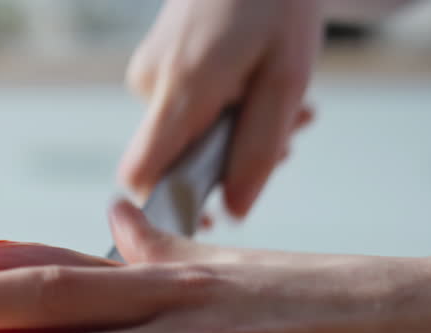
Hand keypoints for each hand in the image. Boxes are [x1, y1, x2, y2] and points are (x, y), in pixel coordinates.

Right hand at [120, 0, 322, 218]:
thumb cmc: (276, 6)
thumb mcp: (287, 81)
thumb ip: (258, 150)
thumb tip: (233, 212)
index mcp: (181, 89)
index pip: (142, 175)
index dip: (168, 207)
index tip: (212, 213)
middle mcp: (151, 82)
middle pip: (173, 161)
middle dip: (228, 163)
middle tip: (288, 136)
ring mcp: (148, 70)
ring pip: (184, 135)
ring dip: (236, 132)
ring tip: (284, 100)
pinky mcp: (155, 62)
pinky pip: (184, 108)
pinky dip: (225, 108)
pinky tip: (257, 83)